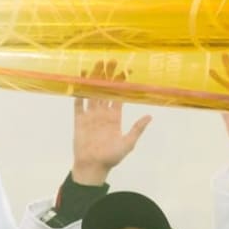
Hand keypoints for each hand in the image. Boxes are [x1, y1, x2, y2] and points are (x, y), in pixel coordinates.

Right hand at [72, 61, 150, 185]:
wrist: (93, 167)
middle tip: (110, 60)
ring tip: (95, 65)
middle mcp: (102, 114)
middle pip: (105, 91)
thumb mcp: (127, 143)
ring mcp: (90, 116)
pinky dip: (78, 92)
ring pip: (92, 93)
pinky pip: (78, 104)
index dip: (122, 83)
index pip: (119, 96)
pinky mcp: (79, 121)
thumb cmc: (111, 157)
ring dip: (93, 80)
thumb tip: (150, 116)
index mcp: (115, 118)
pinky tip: (78, 80)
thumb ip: (137, 129)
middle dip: (107, 76)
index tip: (125, 70)